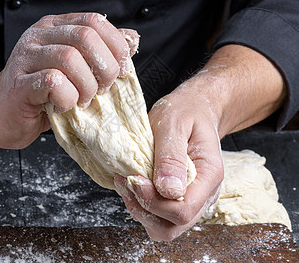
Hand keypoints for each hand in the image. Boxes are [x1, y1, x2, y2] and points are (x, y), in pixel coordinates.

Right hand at [0, 13, 134, 147]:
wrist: (0, 113)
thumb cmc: (43, 94)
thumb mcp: (77, 70)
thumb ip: (102, 53)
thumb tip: (132, 40)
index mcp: (57, 28)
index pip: (95, 21)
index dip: (115, 46)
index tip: (120, 70)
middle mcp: (40, 36)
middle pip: (85, 37)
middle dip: (104, 68)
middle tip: (102, 89)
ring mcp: (26, 57)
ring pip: (69, 59)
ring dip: (86, 87)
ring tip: (82, 100)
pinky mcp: (19, 82)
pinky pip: (52, 82)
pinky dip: (67, 99)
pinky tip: (63, 106)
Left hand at [114, 86, 223, 240]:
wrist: (194, 110)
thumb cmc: (185, 112)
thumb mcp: (174, 123)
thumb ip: (171, 155)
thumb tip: (167, 190)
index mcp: (209, 175)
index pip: (183, 210)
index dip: (154, 201)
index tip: (134, 179)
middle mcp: (205, 194)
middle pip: (174, 225)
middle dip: (144, 209)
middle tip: (127, 181)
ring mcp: (192, 199)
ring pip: (165, 227)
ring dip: (141, 210)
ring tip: (128, 183)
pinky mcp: (178, 198)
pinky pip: (159, 217)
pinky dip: (142, 207)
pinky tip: (134, 185)